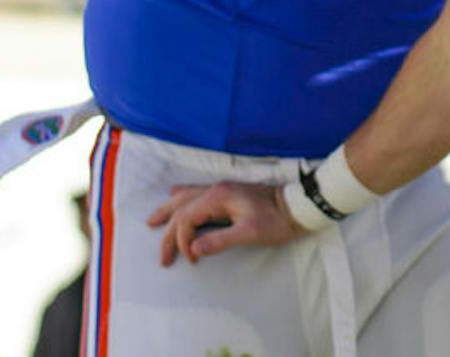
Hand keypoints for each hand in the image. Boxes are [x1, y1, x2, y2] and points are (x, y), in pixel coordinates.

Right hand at [147, 181, 304, 266]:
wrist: (297, 206)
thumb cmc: (277, 220)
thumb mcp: (250, 233)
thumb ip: (220, 240)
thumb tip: (193, 249)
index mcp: (219, 196)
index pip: (187, 218)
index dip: (182, 241)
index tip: (191, 260)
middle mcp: (217, 189)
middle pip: (182, 207)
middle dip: (168, 230)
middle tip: (161, 255)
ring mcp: (222, 189)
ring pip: (186, 197)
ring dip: (169, 210)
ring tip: (152, 220)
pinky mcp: (228, 193)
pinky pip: (197, 193)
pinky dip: (182, 197)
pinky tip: (175, 194)